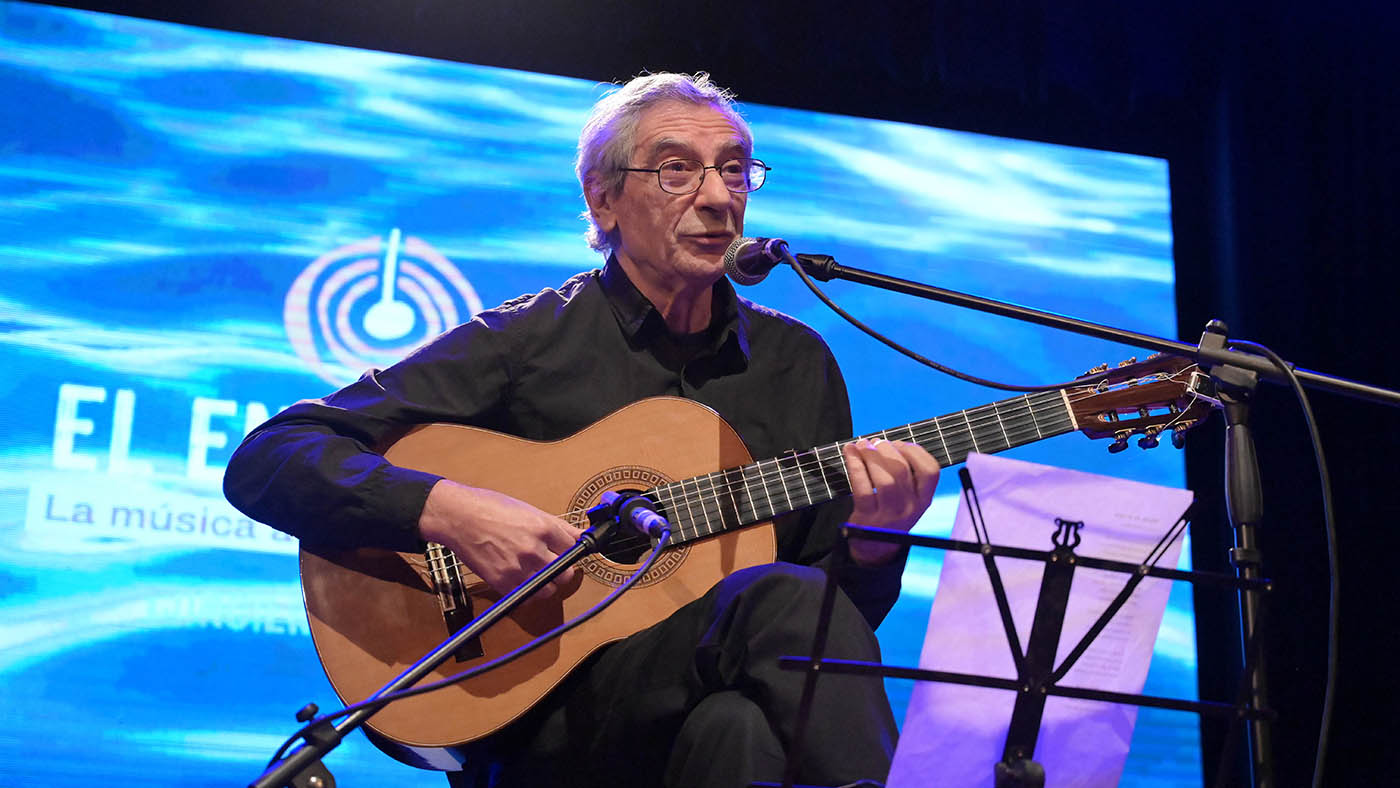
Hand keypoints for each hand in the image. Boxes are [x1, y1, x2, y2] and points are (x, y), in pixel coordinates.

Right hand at [418, 479, 579, 597]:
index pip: (573, 549)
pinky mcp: (502, 582)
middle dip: (562, 570)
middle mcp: (533, 549)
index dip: (570, 551)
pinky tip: (522, 580)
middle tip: (553, 565)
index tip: (565, 553)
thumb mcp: (529, 510)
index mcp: (543, 528)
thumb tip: (579, 535)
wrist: (458, 517)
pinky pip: (527, 599)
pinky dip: (528, 593)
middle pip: (566, 573)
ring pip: (549, 589)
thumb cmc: (490, 508)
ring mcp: (518, 568)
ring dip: (547, 585)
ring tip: (537, 574)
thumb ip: (557, 526)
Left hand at [841, 438, 939, 565]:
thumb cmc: (890, 512)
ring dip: (871, 456)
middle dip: (887, 450)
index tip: (900, 443)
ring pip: (884, 480)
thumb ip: (906, 475)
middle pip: (902, 471)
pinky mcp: (868, 518)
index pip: (931, 471)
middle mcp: (911, 508)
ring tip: (863, 445)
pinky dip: (855, 466)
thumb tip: (886, 443)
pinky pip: (862, 488)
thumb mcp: (907, 498)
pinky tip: (850, 453)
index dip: (915, 451)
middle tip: (875, 441)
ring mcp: (890, 515)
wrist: (875, 546)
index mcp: (924, 499)